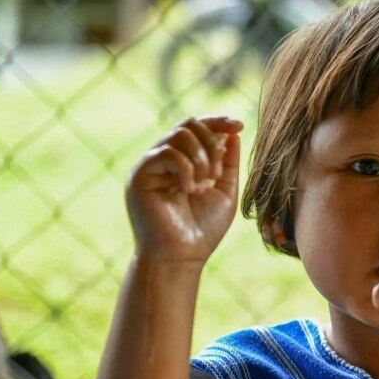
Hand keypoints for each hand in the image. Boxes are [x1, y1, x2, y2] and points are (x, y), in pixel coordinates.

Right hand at [126, 116, 243, 263]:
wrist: (181, 257)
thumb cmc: (202, 230)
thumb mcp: (224, 191)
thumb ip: (228, 163)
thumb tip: (232, 133)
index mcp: (182, 162)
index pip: (196, 129)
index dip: (217, 121)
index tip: (239, 124)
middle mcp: (163, 160)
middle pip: (188, 125)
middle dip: (211, 142)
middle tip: (217, 173)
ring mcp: (149, 166)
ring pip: (178, 135)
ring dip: (201, 158)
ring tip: (205, 184)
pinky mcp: (139, 175)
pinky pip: (166, 153)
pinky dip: (186, 168)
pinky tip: (190, 189)